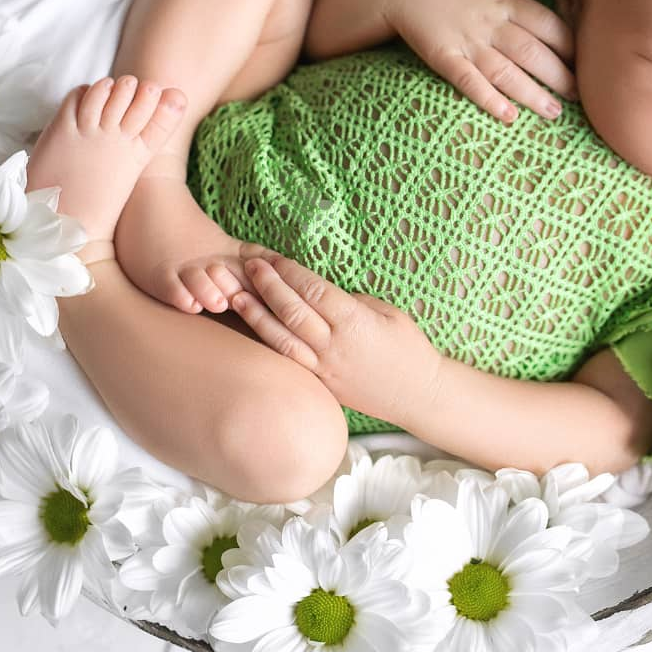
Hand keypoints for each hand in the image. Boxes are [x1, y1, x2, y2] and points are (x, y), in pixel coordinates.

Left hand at [228, 245, 438, 425]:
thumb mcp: (389, 313)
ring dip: (255, 315)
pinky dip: (267, 342)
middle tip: (248, 265)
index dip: (291, 273)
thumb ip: (354, 302)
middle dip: (267, 286)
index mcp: (356, 323)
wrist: (418, 394)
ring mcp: (325, 367)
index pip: (315, 292)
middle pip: (292, 312)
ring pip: (281, 339)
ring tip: (234, 295)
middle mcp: (335, 346)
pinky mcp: (320, 383)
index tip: (272, 257)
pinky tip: (250, 328)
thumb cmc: (409, 348)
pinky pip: (289, 360)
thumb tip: (323, 294)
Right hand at [385, 0, 577, 123]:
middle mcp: (492, 22)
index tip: (587, 63)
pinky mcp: (443, 57)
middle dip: (560, 76)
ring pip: (507, 72)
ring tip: (553, 112)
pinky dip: (489, 100)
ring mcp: (468, 41)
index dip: (570, 46)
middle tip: (579, 96)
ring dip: (532, 94)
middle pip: (534, 52)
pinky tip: (508, 116)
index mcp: (507, 0)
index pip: (549, 25)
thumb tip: (542, 16)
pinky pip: (469, 81)